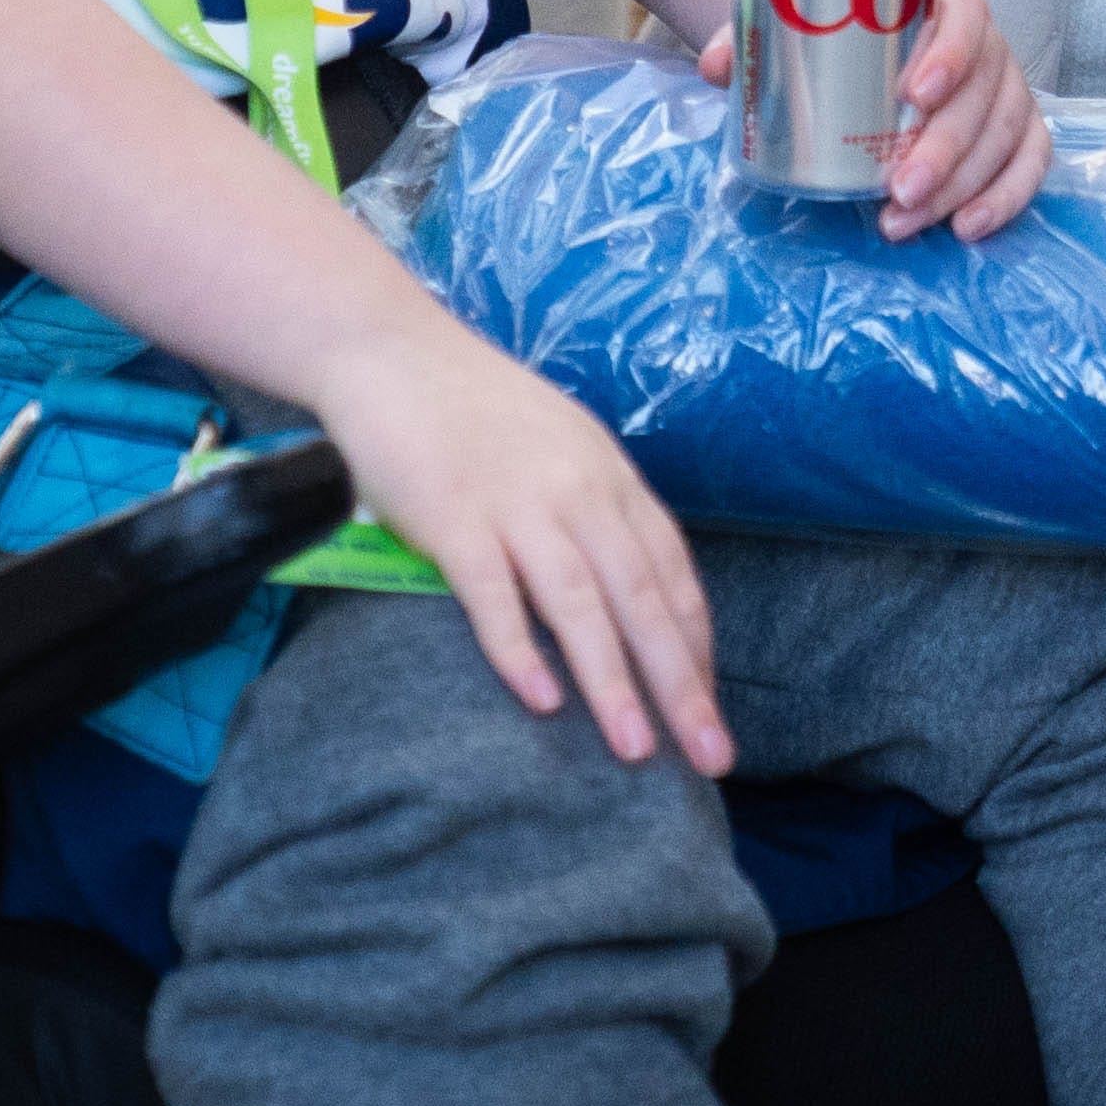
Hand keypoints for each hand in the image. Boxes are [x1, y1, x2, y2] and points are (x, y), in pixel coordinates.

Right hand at [317, 320, 732, 772]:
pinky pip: (493, 593)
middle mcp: (578, 492)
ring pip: (579, 604)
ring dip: (612, 682)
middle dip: (680, 682)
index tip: (710, 706)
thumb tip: (629, 587)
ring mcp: (517, 504)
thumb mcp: (564, 445)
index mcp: (611, 477)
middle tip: (710, 753)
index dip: (694, 644)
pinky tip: (540, 700)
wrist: (394, 352)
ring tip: (636, 749)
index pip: (672, 573)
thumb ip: (596, 508)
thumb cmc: (478, 407)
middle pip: (642, 598)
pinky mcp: (453, 518)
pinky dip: (518, 648)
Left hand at [695, 0, 1047, 240]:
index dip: (951, 54)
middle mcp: (986, 45)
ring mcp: (1005, 90)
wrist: (867, 51)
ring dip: (963, 186)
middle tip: (897, 190)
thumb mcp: (795, 28)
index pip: (966, 18)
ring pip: (1005, 135)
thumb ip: (755, 39)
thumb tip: (718, 67)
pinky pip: (1030, 163)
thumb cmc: (840, 36)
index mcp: (942, 3)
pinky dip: (1007, 197)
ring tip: (905, 222)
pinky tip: (968, 228)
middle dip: (946, 148)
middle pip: (985, 92)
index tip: (915, 94)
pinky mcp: (1016, 132)